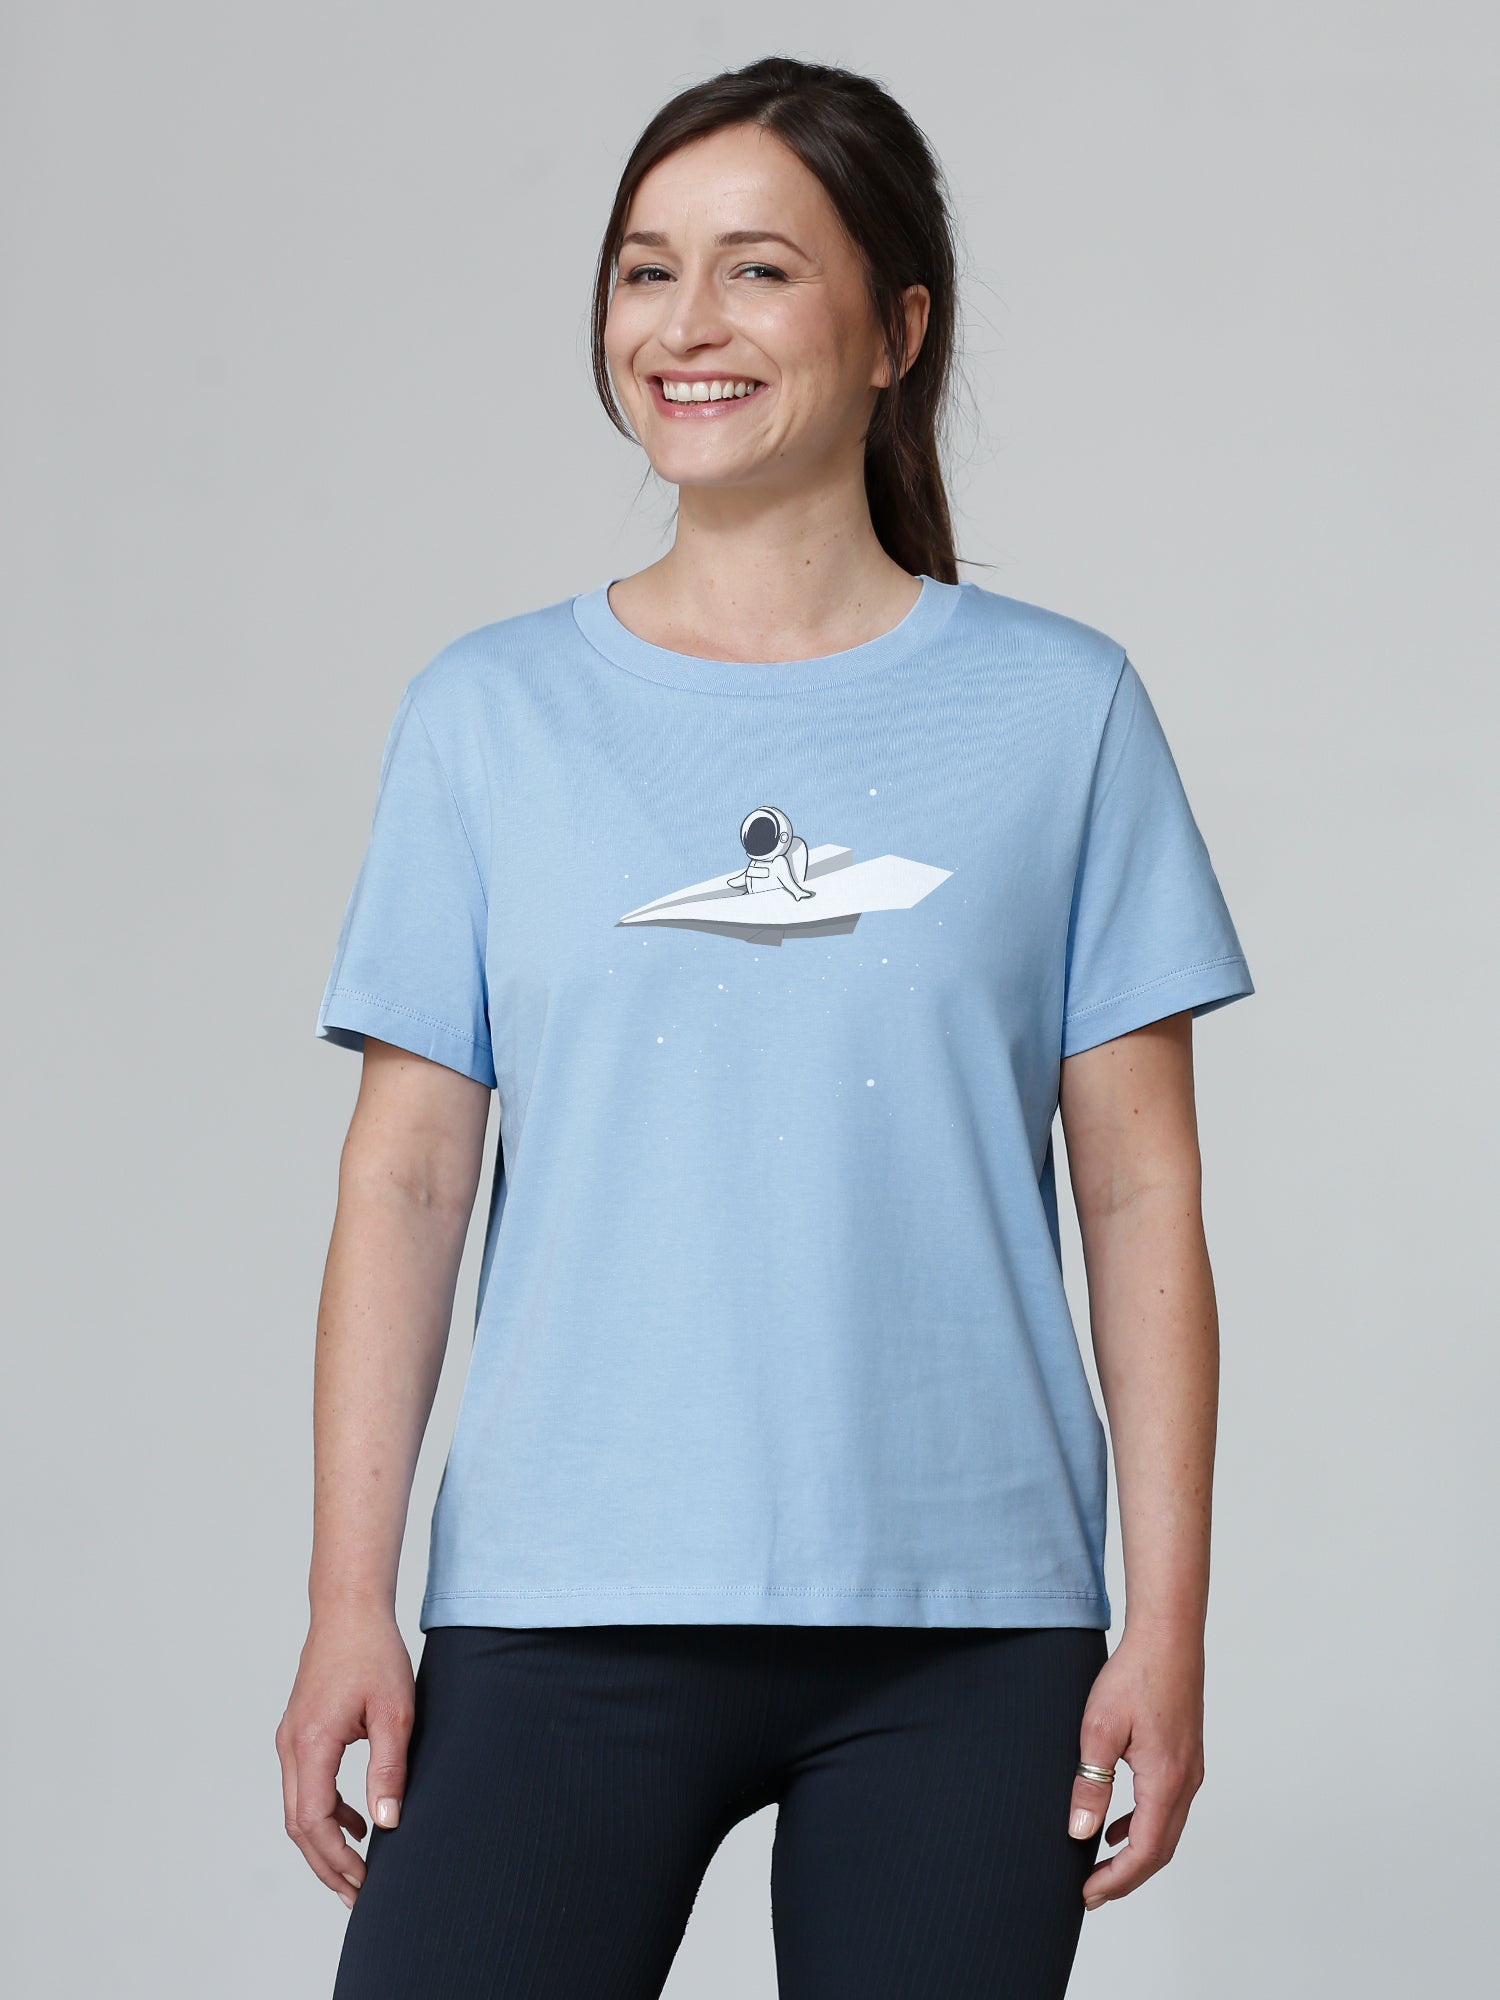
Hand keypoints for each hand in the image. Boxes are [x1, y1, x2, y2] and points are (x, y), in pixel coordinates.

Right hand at [275, 1608, 414, 1908]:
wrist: (349, 1609)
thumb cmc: (374, 1653)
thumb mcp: (394, 1712)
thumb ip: (388, 1768)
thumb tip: (387, 1824)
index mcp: (311, 1743)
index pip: (313, 1822)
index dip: (336, 1860)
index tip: (364, 1884)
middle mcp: (291, 1746)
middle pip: (299, 1826)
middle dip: (328, 1865)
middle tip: (360, 1895)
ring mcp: (291, 1740)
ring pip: (299, 1810)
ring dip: (326, 1843)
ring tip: (360, 1871)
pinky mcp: (299, 1733)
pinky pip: (306, 1787)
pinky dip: (327, 1814)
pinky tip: (359, 1822)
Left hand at [1066, 1625, 1205, 1910]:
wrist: (1168, 1638)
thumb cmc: (1135, 1676)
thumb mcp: (1099, 1729)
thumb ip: (1090, 1784)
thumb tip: (1080, 1832)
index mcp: (1166, 1782)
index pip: (1144, 1852)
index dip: (1116, 1879)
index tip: (1087, 1894)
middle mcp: (1186, 1782)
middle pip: (1159, 1850)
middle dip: (1126, 1877)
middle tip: (1091, 1892)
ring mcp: (1190, 1770)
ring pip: (1166, 1830)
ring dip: (1136, 1853)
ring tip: (1101, 1866)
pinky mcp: (1185, 1757)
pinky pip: (1167, 1807)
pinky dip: (1143, 1826)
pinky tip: (1118, 1824)